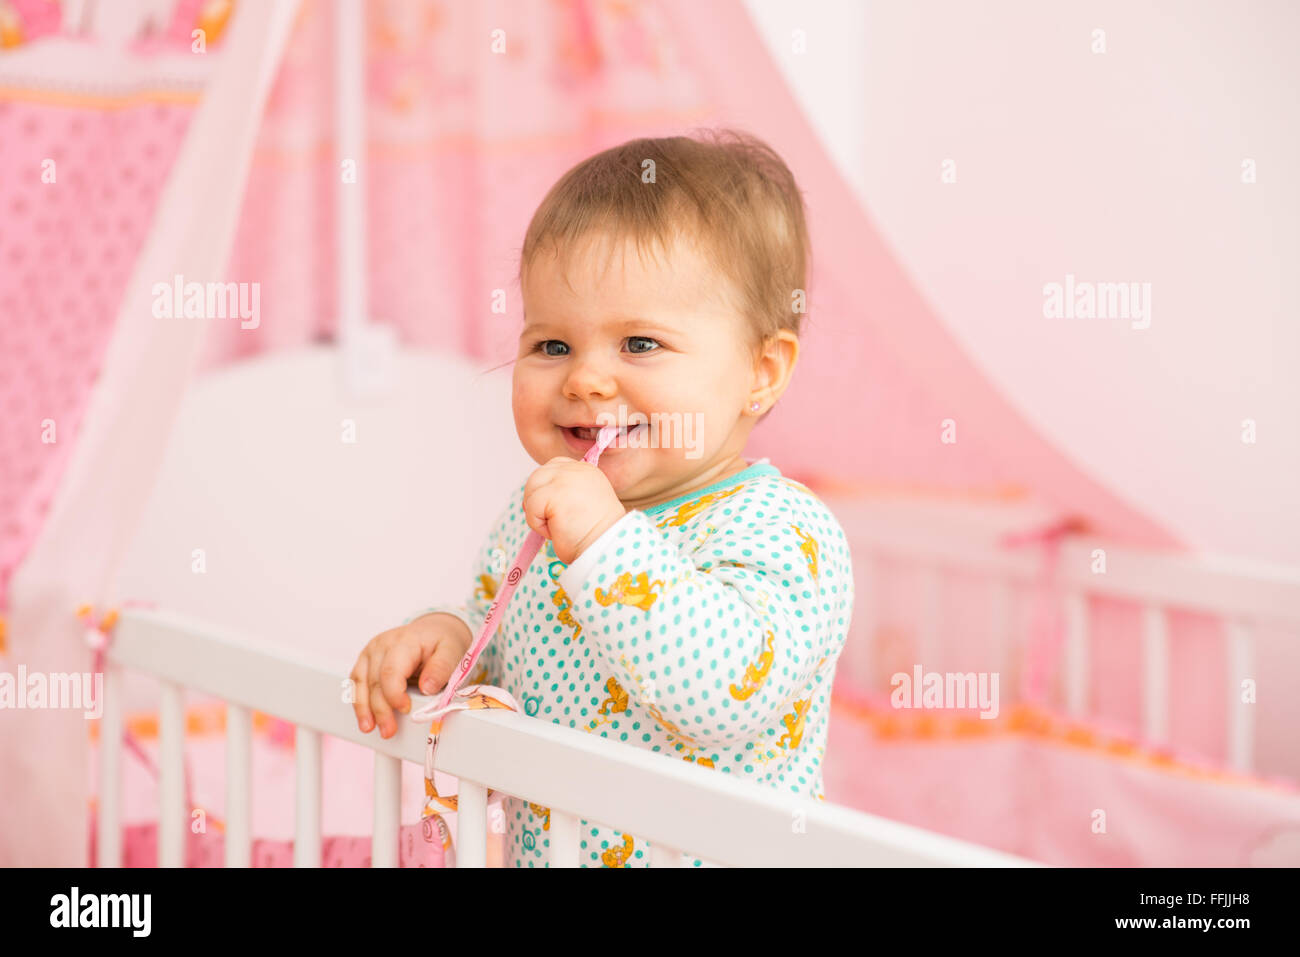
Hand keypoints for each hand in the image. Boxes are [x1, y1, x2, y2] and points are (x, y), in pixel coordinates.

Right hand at [350, 614, 471, 737]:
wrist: (433, 630)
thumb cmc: (442, 642)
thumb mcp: (452, 651)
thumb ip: (441, 668)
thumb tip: (427, 688)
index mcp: (405, 641)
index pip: (391, 670)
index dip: (394, 694)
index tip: (405, 710)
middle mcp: (383, 644)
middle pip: (375, 680)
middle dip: (380, 709)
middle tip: (388, 731)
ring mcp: (371, 652)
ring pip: (360, 682)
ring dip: (363, 708)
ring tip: (369, 728)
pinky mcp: (366, 660)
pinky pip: (356, 682)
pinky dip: (358, 701)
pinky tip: (364, 717)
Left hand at [522, 456, 625, 564]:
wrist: (605, 547)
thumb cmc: (594, 535)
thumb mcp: (582, 503)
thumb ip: (564, 492)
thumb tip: (533, 498)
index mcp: (585, 470)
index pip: (553, 467)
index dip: (546, 488)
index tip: (555, 509)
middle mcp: (576, 469)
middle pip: (537, 476)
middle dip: (537, 501)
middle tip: (552, 522)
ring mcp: (565, 478)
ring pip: (531, 490)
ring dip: (538, 514)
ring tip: (558, 526)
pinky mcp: (554, 492)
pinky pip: (531, 507)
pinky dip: (539, 525)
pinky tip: (557, 531)